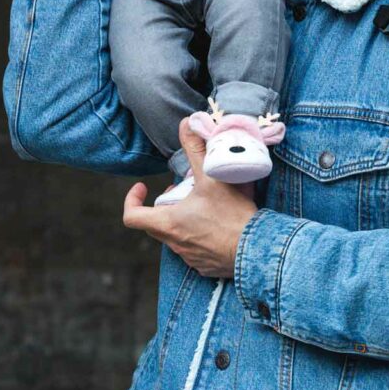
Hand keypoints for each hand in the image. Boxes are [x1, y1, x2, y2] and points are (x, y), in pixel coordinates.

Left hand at [123, 118, 258, 278]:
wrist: (256, 250)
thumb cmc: (231, 215)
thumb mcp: (211, 177)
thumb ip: (195, 149)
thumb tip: (186, 124)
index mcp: (169, 223)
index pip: (132, 217)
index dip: (131, 199)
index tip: (142, 187)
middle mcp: (175, 244)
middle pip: (156, 223)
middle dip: (165, 203)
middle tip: (179, 190)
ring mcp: (191, 257)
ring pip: (177, 236)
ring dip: (183, 218)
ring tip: (203, 203)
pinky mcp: (206, 266)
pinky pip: (196, 249)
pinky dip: (200, 234)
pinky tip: (219, 223)